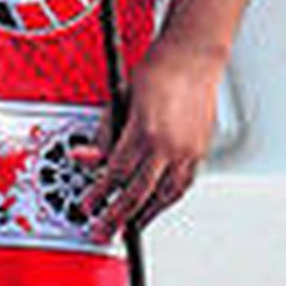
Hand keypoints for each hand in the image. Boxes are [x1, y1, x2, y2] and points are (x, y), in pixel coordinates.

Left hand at [76, 37, 221, 240]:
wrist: (193, 55)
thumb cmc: (159, 68)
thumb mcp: (122, 97)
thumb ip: (104, 133)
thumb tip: (85, 157)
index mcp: (143, 130)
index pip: (114, 175)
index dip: (98, 194)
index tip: (88, 204)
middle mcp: (167, 144)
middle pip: (137, 194)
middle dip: (116, 216)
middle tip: (103, 229)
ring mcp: (187, 150)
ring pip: (163, 197)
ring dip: (144, 215)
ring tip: (129, 225)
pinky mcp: (200, 150)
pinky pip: (182, 186)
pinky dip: (167, 200)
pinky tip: (157, 204)